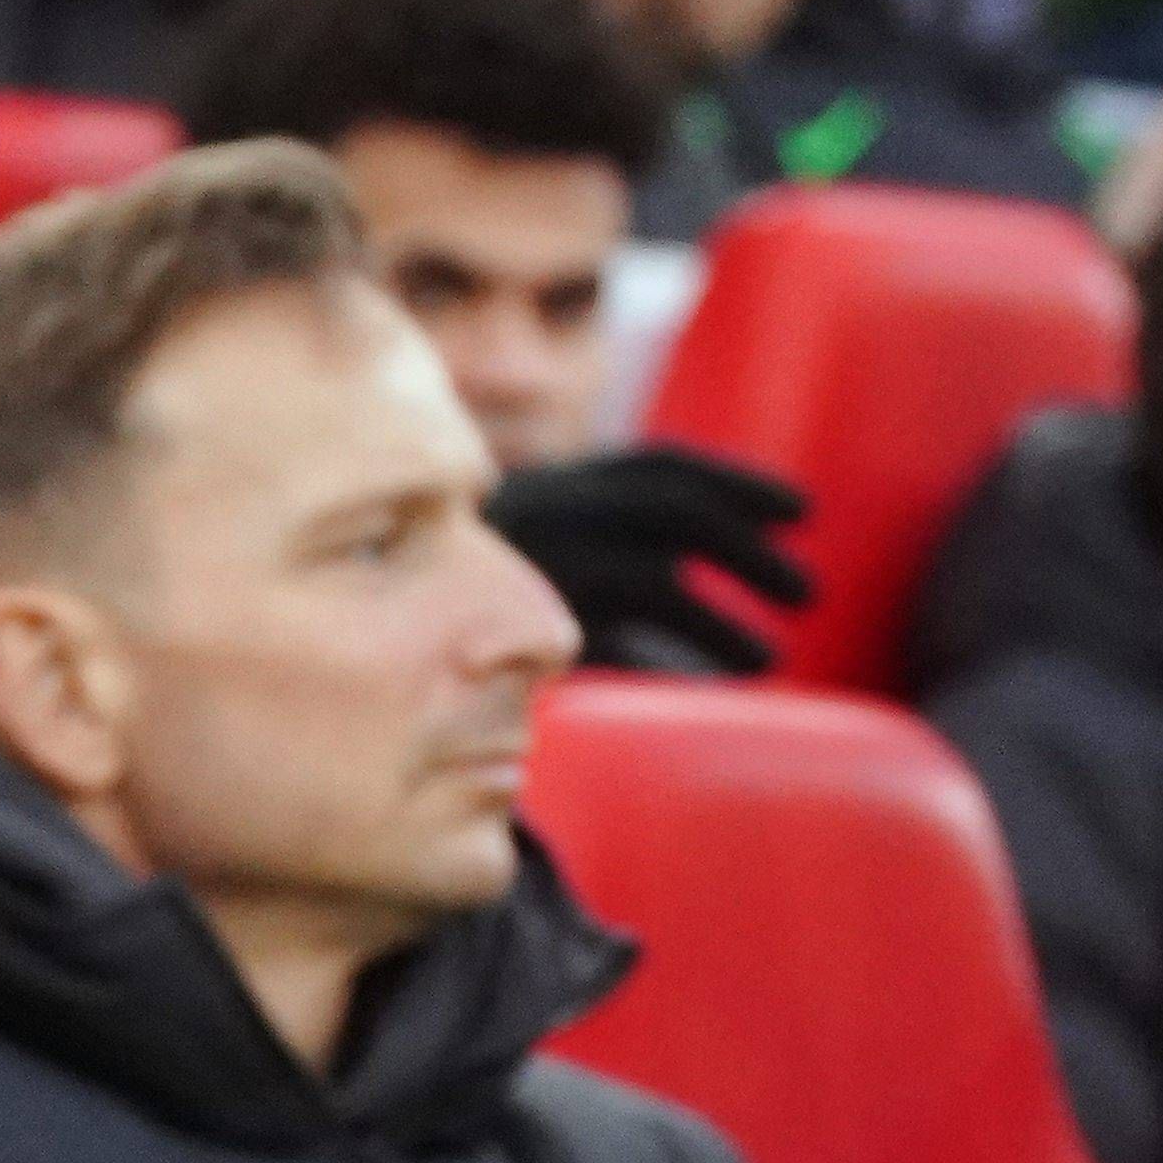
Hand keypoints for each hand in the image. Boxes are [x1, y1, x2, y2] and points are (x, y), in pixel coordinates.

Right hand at [485, 447, 807, 676]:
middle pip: (671, 512)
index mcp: (545, 488)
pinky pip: (613, 654)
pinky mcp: (509, 640)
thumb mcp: (523, 556)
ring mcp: (523, 574)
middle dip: (749, 552)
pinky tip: (698, 693)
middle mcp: (538, 515)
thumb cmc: (455, 609)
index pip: (657, 469)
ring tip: (770, 662)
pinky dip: (663, 672)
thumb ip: (595, 547)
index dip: (738, 484)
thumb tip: (708, 573)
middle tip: (809, 595)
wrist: (354, 653)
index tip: (802, 511)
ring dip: (719, 626)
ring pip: (652, 583)